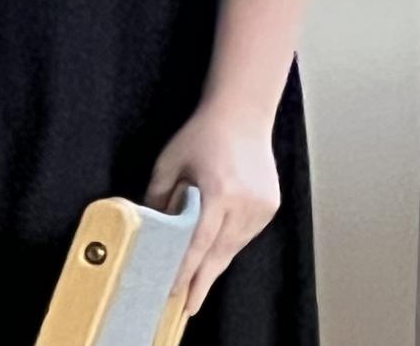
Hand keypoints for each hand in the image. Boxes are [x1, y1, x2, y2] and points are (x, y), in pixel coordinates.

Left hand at [146, 103, 278, 314]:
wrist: (243, 112)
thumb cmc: (203, 134)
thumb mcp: (170, 162)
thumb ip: (158, 197)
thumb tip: (149, 231)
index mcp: (219, 190)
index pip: (199, 242)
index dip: (186, 270)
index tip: (175, 292)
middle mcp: (244, 201)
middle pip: (219, 253)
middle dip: (203, 281)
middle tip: (188, 307)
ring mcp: (261, 204)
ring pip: (234, 247)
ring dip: (216, 261)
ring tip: (200, 279)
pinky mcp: (270, 205)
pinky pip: (245, 235)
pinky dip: (230, 243)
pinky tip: (218, 244)